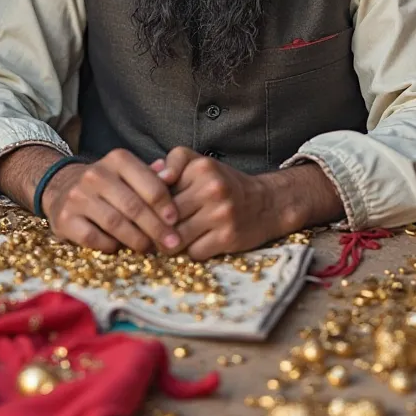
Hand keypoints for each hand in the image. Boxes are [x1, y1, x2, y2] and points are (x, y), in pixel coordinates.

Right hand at [42, 149, 180, 254]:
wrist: (61, 187)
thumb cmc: (108, 185)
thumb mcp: (129, 173)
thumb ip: (152, 177)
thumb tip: (172, 176)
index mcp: (118, 160)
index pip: (149, 183)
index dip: (165, 205)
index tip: (176, 221)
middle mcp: (96, 174)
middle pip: (133, 206)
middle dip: (156, 228)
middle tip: (171, 243)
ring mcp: (78, 196)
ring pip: (114, 222)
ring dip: (136, 239)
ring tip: (149, 248)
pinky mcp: (64, 219)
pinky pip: (93, 237)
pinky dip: (110, 245)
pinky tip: (119, 248)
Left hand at [154, 147, 344, 260]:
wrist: (266, 202)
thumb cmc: (224, 184)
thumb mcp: (201, 164)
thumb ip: (174, 163)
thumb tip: (152, 173)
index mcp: (201, 168)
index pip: (159, 192)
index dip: (150, 206)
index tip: (148, 213)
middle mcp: (212, 189)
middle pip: (165, 218)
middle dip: (157, 228)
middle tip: (156, 232)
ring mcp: (221, 214)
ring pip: (176, 239)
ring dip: (173, 243)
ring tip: (175, 239)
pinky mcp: (228, 237)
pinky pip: (194, 253)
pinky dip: (193, 251)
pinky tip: (199, 242)